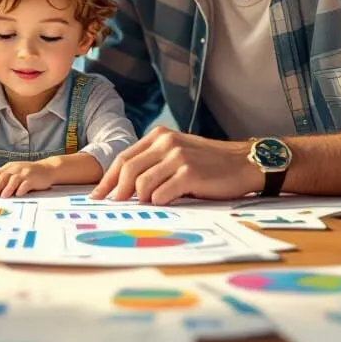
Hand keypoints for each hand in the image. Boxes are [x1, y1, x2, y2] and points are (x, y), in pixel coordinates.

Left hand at [0, 160, 55, 196]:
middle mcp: (15, 168)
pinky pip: (26, 184)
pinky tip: (18, 194)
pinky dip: (21, 189)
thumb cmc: (28, 173)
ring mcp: (24, 172)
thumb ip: (3, 178)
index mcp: (8, 167)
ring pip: (13, 179)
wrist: (47, 169)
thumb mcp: (14, 172)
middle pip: (2, 176)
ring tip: (2, 196)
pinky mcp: (33, 178)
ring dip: (7, 188)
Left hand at [89, 127, 260, 204]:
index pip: (124, 158)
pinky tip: (165, 203)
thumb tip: (124, 187)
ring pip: (142, 183)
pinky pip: (162, 194)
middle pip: (127, 169)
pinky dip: (159, 202)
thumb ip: (154, 163)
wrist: (243, 164)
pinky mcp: (189, 173)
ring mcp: (177, 156)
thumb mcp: (178, 153)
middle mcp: (166, 142)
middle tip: (114, 205)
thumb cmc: (209, 164)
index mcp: (159, 135)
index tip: (97, 195)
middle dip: (116, 190)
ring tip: (150, 204)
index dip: (108, 178)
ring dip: (142, 199)